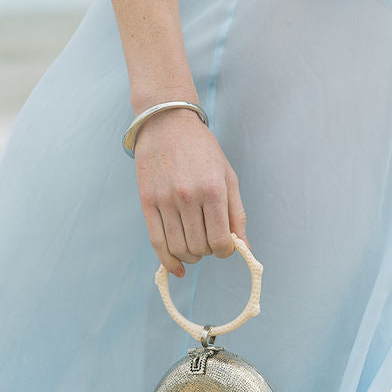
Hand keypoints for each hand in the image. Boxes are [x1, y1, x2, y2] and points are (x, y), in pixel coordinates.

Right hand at [133, 107, 247, 277]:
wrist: (167, 123)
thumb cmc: (202, 150)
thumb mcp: (228, 176)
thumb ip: (236, 213)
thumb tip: (244, 248)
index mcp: (213, 190)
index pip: (221, 241)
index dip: (225, 251)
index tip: (225, 246)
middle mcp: (188, 196)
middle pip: (199, 247)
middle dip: (207, 252)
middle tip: (208, 241)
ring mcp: (165, 200)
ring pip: (179, 248)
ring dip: (189, 256)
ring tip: (194, 248)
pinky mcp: (146, 202)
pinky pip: (157, 242)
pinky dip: (167, 261)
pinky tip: (176, 268)